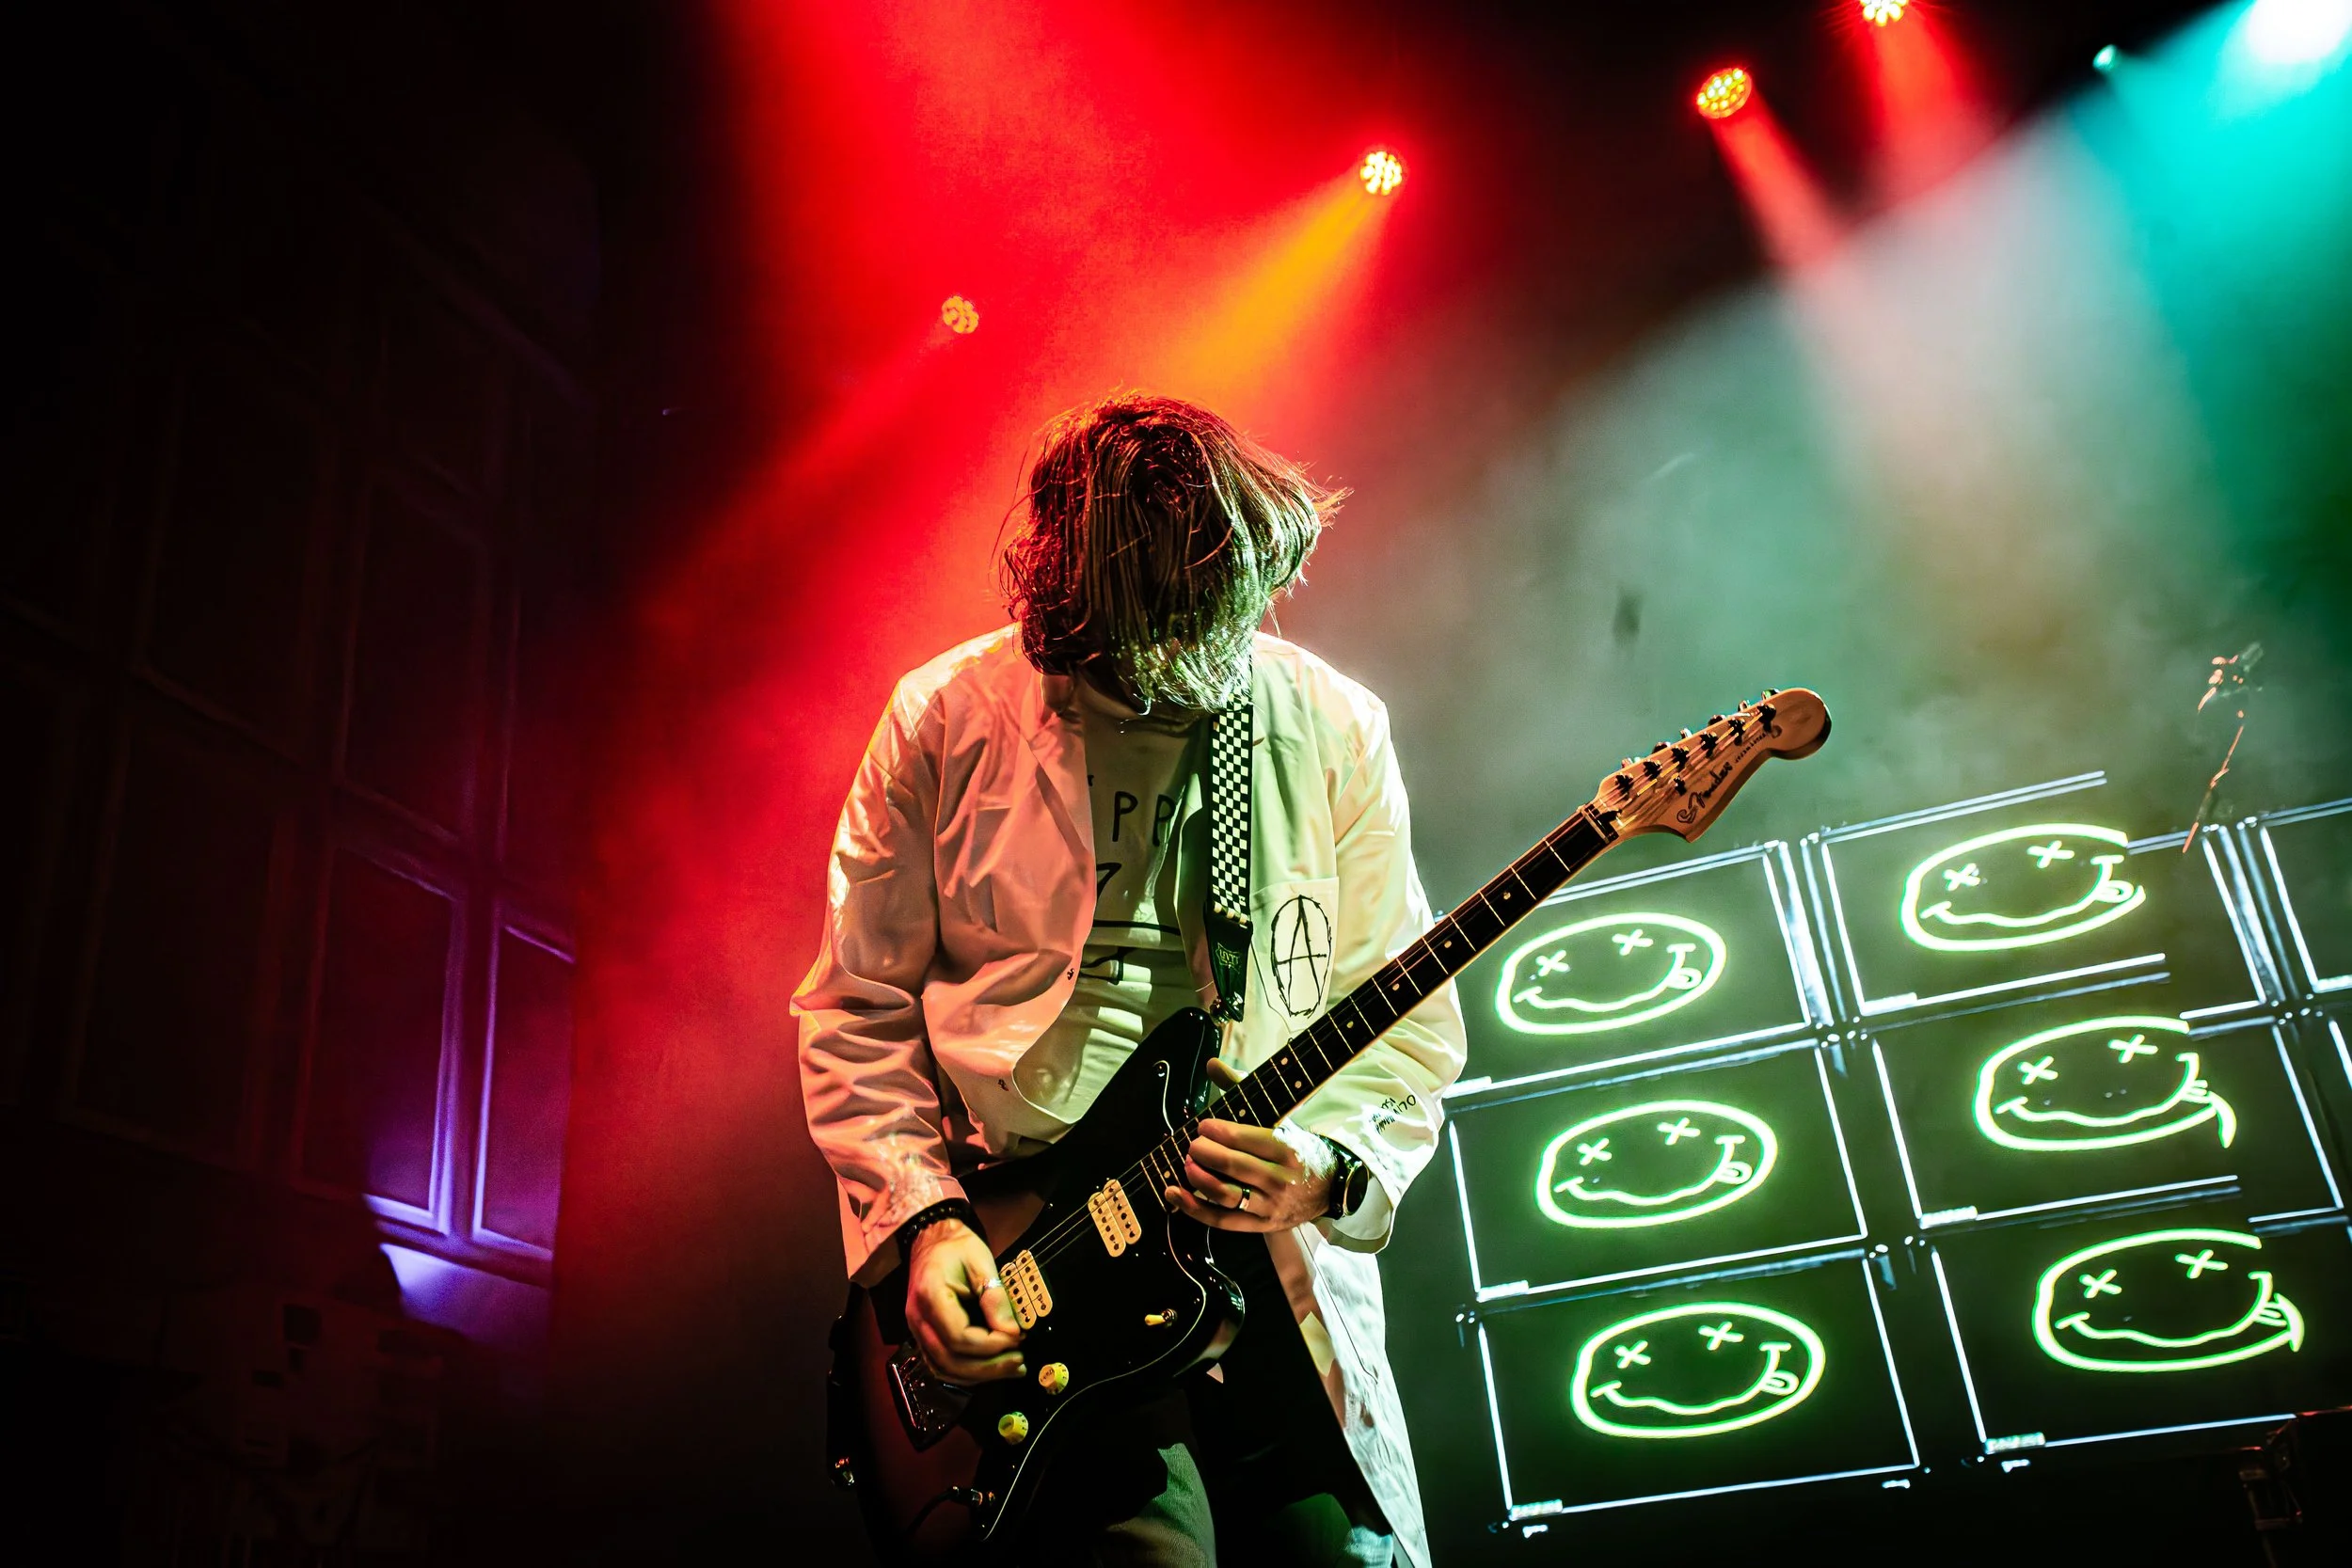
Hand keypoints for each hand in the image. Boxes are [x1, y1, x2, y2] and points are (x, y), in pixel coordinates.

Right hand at [904, 1219, 1024, 1382]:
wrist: (930, 1241)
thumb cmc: (956, 1248)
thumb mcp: (981, 1261)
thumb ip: (995, 1297)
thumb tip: (1013, 1332)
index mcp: (930, 1296)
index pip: (959, 1337)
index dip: (991, 1345)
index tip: (1018, 1338)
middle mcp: (918, 1319)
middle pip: (950, 1360)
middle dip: (988, 1367)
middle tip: (1019, 1362)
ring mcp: (916, 1331)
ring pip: (944, 1369)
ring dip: (979, 1375)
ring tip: (1011, 1368)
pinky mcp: (923, 1337)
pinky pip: (941, 1365)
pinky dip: (967, 1372)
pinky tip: (990, 1368)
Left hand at [1163, 1059, 1335, 1231]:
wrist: (1331, 1187)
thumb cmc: (1299, 1149)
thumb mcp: (1281, 1119)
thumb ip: (1243, 1090)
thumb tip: (1212, 1064)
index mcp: (1286, 1148)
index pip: (1243, 1138)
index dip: (1215, 1132)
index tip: (1203, 1127)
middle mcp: (1279, 1179)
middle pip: (1230, 1166)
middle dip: (1203, 1153)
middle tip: (1192, 1145)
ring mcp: (1270, 1205)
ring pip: (1224, 1195)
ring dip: (1197, 1178)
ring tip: (1187, 1164)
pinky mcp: (1261, 1225)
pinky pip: (1221, 1220)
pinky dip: (1194, 1208)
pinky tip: (1174, 1194)